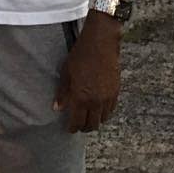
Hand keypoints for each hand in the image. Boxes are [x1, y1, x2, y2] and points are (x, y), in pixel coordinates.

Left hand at [54, 13, 120, 132]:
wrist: (101, 44)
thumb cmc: (80, 56)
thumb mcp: (66, 73)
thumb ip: (62, 93)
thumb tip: (57, 108)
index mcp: (81, 97)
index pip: (77, 122)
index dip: (72, 128)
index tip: (69, 129)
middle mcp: (96, 101)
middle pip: (92, 125)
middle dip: (84, 127)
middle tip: (78, 125)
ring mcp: (108, 98)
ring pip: (103, 119)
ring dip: (95, 121)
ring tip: (88, 118)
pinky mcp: (116, 92)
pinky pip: (111, 110)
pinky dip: (104, 113)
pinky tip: (98, 109)